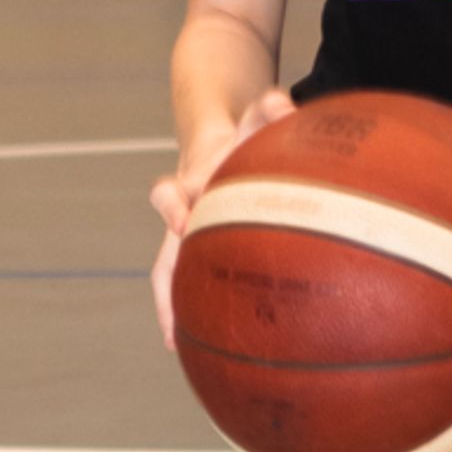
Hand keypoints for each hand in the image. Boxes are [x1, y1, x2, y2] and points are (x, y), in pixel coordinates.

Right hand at [150, 85, 293, 357]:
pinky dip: (184, 312)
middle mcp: (183, 207)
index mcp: (194, 178)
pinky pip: (184, 284)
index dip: (174, 206)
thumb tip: (287, 104)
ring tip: (177, 339)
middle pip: (165, 237)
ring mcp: (186, 234)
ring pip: (168, 269)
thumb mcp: (255, 119)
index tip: (183, 223)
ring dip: (170, 302)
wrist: (219, 143)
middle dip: (168, 266)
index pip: (172, 191)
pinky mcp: (195, 254)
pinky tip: (191, 346)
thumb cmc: (245, 138)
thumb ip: (268, 109)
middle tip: (175, 299)